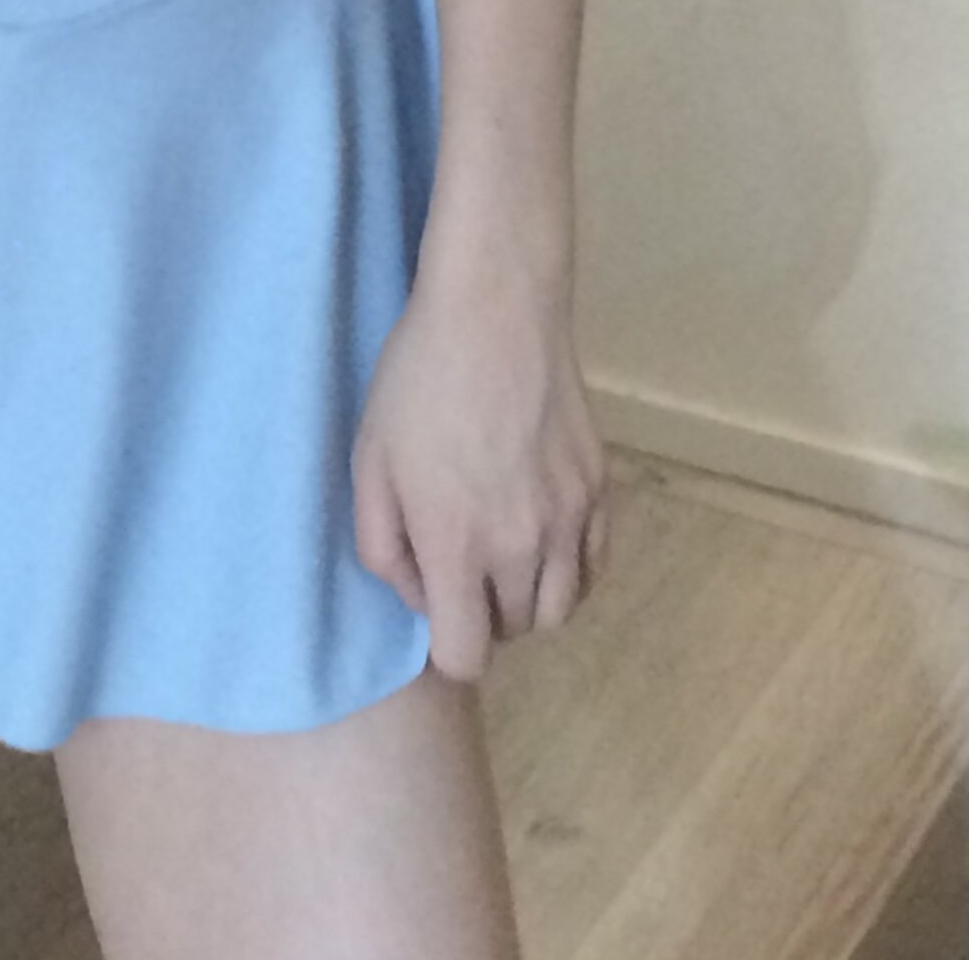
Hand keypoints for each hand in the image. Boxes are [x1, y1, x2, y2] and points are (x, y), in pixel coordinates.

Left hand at [351, 244, 608, 685]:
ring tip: (503, 554)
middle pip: (513, 633)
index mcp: (456, 546)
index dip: (447, 645)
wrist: (493, 310)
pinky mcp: (599, 489)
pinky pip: (594, 567)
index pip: (465, 657)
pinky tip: (544, 536)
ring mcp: (569, 519)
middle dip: (483, 614)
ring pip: (561, 609)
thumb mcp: (368, 463)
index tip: (437, 604)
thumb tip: (417, 595)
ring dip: (529, 599)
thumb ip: (382, 549)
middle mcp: (521, 547)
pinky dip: (570, 570)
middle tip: (463, 562)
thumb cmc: (418, 382)